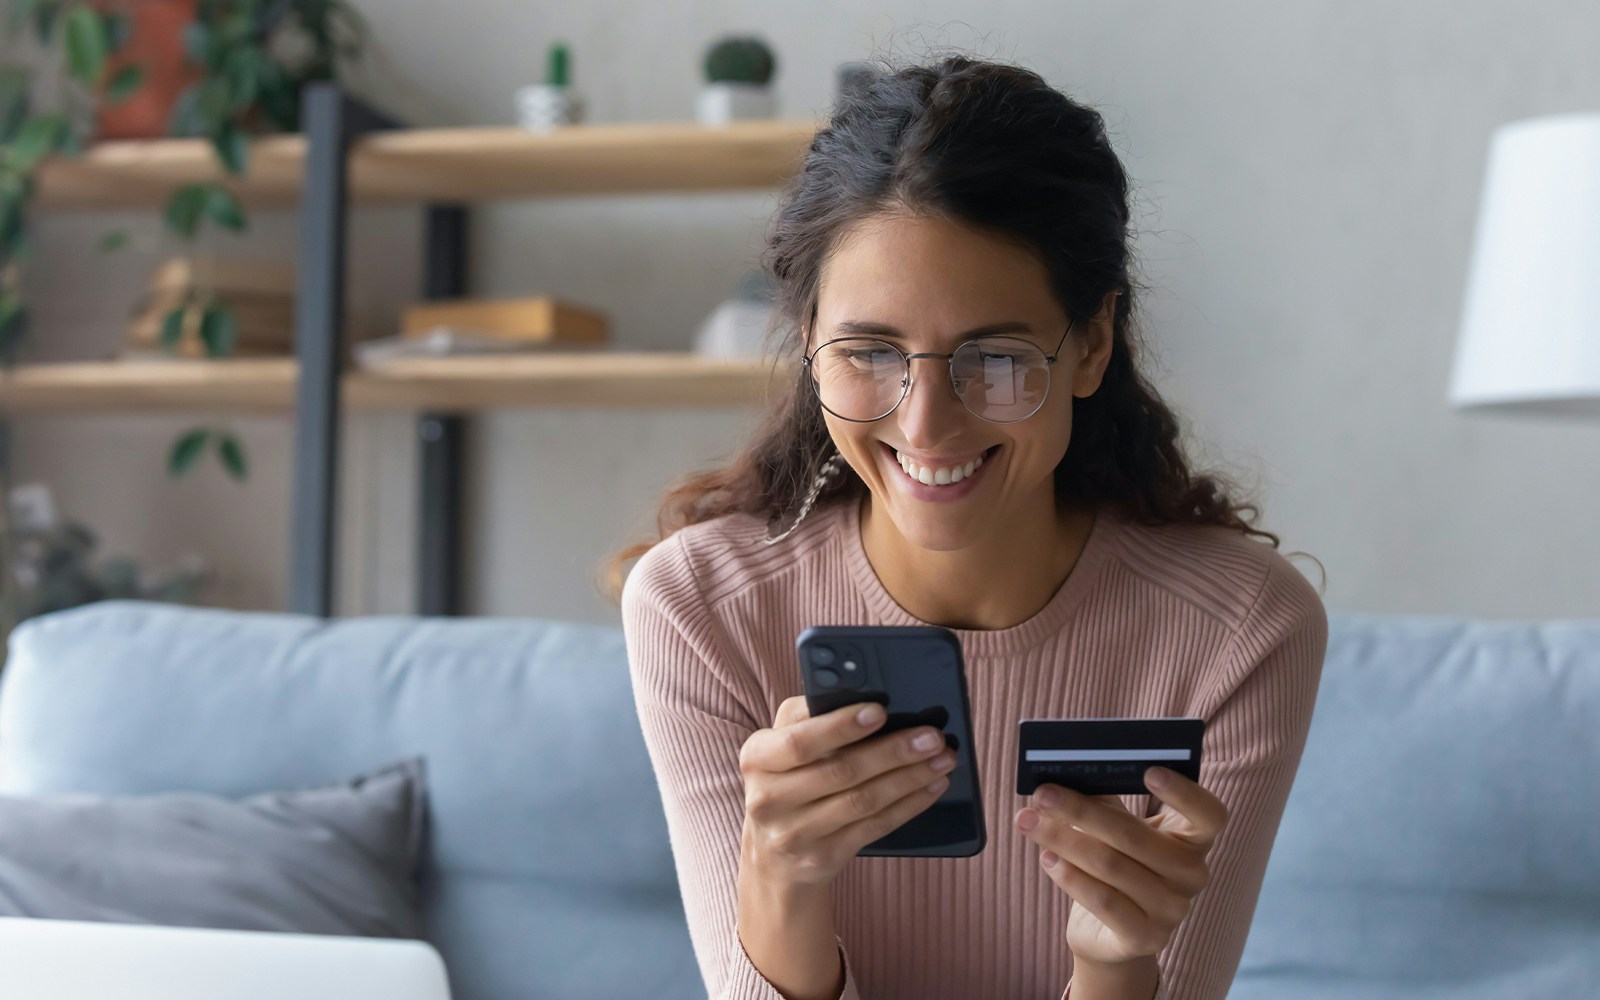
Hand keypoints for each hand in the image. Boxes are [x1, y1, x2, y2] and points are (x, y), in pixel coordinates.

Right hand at [737, 696, 957, 885]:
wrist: (774, 856)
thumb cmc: (787, 781)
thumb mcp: (780, 748)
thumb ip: (810, 719)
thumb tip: (870, 697)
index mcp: (757, 757)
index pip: (800, 741)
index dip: (841, 726)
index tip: (880, 711)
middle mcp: (768, 798)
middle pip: (841, 771)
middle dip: (892, 751)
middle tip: (932, 736)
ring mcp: (795, 833)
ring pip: (863, 800)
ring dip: (909, 777)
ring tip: (942, 759)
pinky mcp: (823, 856)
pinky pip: (874, 827)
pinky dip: (908, 805)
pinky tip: (930, 786)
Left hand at [1014, 767, 1228, 965]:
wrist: (1110, 935)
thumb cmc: (1115, 864)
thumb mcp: (1115, 829)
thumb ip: (1101, 800)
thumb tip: (1064, 773)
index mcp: (1194, 840)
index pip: (1210, 815)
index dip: (1184, 792)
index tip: (1149, 770)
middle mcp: (1192, 875)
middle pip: (1135, 836)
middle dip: (1081, 810)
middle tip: (1043, 793)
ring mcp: (1172, 910)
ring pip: (1110, 865)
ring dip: (1062, 839)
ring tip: (1028, 821)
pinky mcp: (1145, 937)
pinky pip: (1103, 901)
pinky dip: (1070, 876)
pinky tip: (1046, 857)